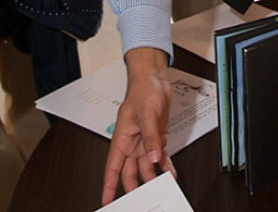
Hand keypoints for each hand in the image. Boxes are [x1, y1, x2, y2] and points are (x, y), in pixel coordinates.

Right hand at [102, 48, 174, 204]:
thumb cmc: (142, 90)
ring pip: (146, 167)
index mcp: (122, 137)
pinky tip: (170, 173)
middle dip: (134, 188)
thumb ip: (150, 138)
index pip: (112, 167)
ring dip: (153, 178)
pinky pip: (159, 156)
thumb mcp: (146, 114)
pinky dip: (165, 165)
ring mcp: (144, 140)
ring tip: (162, 189)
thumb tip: (153, 158)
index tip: (106, 200)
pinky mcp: (156, 137)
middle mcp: (132, 142)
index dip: (108, 185)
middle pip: (130, 172)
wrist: (154, 78)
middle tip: (142, 200)